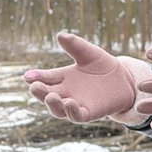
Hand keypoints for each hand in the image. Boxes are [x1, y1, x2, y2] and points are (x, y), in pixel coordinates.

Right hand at [23, 32, 146, 123]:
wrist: (124, 79)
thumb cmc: (103, 65)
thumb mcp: (89, 53)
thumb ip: (75, 45)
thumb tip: (60, 35)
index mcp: (62, 77)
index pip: (45, 78)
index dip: (36, 77)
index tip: (27, 76)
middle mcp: (66, 92)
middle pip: (47, 95)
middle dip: (39, 92)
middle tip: (34, 87)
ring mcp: (76, 104)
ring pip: (58, 109)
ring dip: (53, 105)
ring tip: (50, 96)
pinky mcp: (89, 113)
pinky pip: (77, 116)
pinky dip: (72, 112)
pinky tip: (69, 103)